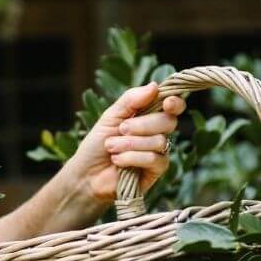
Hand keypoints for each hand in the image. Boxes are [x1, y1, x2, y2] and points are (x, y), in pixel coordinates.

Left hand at [69, 81, 185, 203]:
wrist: (85, 174)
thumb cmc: (97, 144)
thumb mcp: (111, 116)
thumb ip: (131, 100)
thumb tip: (155, 86)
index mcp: (149, 116)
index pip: (173, 106)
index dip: (175, 103)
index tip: (167, 103)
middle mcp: (157, 133)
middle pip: (168, 121)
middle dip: (142, 125)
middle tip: (121, 129)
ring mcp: (159, 153)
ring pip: (159, 141)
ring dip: (130, 143)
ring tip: (111, 148)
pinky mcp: (156, 172)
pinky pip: (154, 159)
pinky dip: (132, 157)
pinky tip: (118, 161)